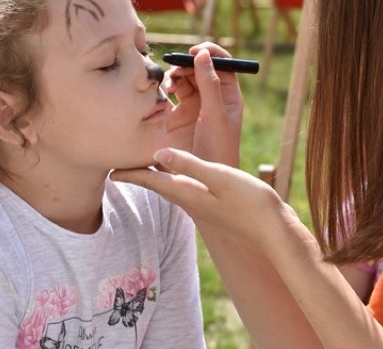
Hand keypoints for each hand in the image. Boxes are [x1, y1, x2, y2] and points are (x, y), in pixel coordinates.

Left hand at [111, 147, 293, 247]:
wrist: (273, 229)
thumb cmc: (249, 201)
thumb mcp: (218, 177)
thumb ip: (190, 164)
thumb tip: (159, 153)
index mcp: (188, 193)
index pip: (152, 182)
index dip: (130, 174)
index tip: (109, 171)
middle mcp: (191, 200)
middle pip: (157, 185)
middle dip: (137, 175)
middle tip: (119, 166)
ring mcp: (203, 204)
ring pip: (170, 187)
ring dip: (154, 177)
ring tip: (142, 166)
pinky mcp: (214, 204)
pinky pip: (185, 188)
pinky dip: (174, 178)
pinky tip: (178, 173)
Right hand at [165, 43, 242, 166]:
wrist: (200, 182)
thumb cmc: (217, 151)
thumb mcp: (216, 116)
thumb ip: (209, 85)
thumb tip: (203, 54)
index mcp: (228, 96)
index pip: (222, 63)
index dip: (210, 52)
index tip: (196, 50)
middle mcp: (211, 98)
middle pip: (199, 67)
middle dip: (188, 63)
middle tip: (178, 69)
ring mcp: (193, 106)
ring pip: (183, 78)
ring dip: (175, 75)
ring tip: (170, 85)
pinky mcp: (175, 115)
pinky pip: (169, 93)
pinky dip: (165, 88)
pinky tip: (163, 95)